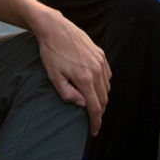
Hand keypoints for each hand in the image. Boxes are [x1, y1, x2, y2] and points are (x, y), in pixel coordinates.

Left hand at [31, 6, 111, 134]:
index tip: (93, 131)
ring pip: (107, 87)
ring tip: (92, 104)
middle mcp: (96, 70)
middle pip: (103, 99)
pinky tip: (95, 86)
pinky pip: (107, 75)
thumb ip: (68, 94)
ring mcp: (100, 61)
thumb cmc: (51, 53)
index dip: (95, 122)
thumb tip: (83, 104)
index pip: (95, 108)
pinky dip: (104, 84)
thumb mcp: (54, 76)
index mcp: (84, 78)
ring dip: (102, 98)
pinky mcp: (100, 54)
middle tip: (91, 120)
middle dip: (99, 112)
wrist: (55, 28)